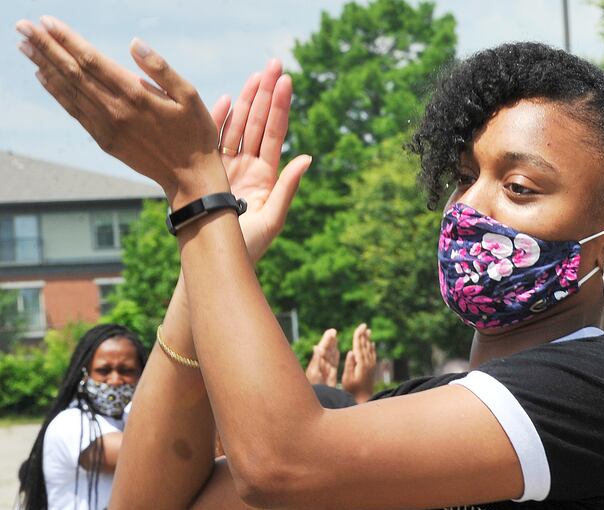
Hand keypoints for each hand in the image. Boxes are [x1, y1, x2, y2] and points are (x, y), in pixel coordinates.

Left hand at [19, 19, 226, 204]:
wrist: (191, 179)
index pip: (91, 60)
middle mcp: (115, 109)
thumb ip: (161, 69)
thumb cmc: (195, 135)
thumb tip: (134, 44)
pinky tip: (43, 77)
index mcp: (135, 94)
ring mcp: (107, 126)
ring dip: (44, 66)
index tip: (45, 21)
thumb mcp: (190, 97)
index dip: (66, 39)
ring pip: (68, 90)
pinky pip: (74, 111)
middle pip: (72, 71)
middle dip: (45, 47)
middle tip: (22, 27)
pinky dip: (56, 92)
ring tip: (24, 46)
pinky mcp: (105, 140)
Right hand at [212, 61, 311, 261]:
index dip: (280, 107)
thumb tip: (307, 158)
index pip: (274, 134)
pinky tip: (226, 99)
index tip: (286, 82)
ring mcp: (226, 166)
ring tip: (255, 75)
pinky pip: (212, 140)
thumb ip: (288, 188)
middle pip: (257, 123)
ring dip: (245, 100)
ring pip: (237, 126)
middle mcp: (247, 167)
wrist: (214, 260)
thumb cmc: (245, 248)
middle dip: (265, 94)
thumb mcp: (273, 219)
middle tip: (273, 65)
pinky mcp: (206, 170)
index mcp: (266, 176)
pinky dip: (218, 119)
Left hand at [305, 330, 339, 386]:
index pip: (324, 347)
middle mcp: (322, 364)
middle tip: (333, 331)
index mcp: (318, 361)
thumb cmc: (313, 385)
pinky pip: (334, 363)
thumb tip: (318, 346)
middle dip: (330, 340)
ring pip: (331, 355)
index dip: (327, 339)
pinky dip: (336, 356)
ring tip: (335, 338)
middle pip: (327, 349)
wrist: (317, 397)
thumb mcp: (315, 372)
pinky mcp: (331, 374)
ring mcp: (326, 369)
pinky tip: (337, 351)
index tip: (332, 331)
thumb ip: (317, 359)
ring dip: (333, 346)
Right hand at [340, 324, 377, 402]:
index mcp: (361, 364)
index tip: (359, 327)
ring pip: (370, 349)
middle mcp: (368, 363)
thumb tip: (351, 352)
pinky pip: (373, 355)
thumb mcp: (347, 378)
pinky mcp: (372, 369)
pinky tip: (372, 344)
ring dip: (368, 339)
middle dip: (364, 335)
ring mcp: (371, 366)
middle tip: (364, 325)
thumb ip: (350, 365)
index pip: (359, 347)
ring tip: (368, 331)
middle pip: (365, 346)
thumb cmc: (352, 390)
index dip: (359, 336)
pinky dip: (372, 348)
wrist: (364, 399)